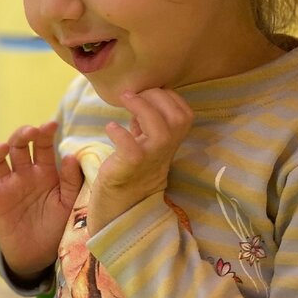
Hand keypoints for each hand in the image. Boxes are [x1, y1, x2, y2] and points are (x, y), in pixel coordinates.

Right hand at [0, 121, 81, 279]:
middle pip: (18, 146)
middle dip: (22, 135)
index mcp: (45, 171)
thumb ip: (71, 181)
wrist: (40, 255)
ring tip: (3, 148)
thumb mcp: (68, 203)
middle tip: (30, 132)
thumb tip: (71, 156)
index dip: (45, 133)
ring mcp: (8, 187)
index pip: (43, 146)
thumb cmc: (56, 226)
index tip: (51, 125)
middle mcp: (24, 174)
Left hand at [87, 88, 192, 231]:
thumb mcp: (143, 143)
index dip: (170, 97)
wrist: (120, 205)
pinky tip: (111, 127)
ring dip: (142, 108)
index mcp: (169, 142)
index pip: (185, 114)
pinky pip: (132, 148)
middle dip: (159, 97)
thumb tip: (142, 97)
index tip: (148, 92)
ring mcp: (149, 160)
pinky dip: (120, 133)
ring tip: (124, 98)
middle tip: (134, 92)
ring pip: (162, 131)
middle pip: (180, 118)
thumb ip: (145, 123)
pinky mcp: (130, 168)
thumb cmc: (129, 170)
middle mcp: (164, 151)